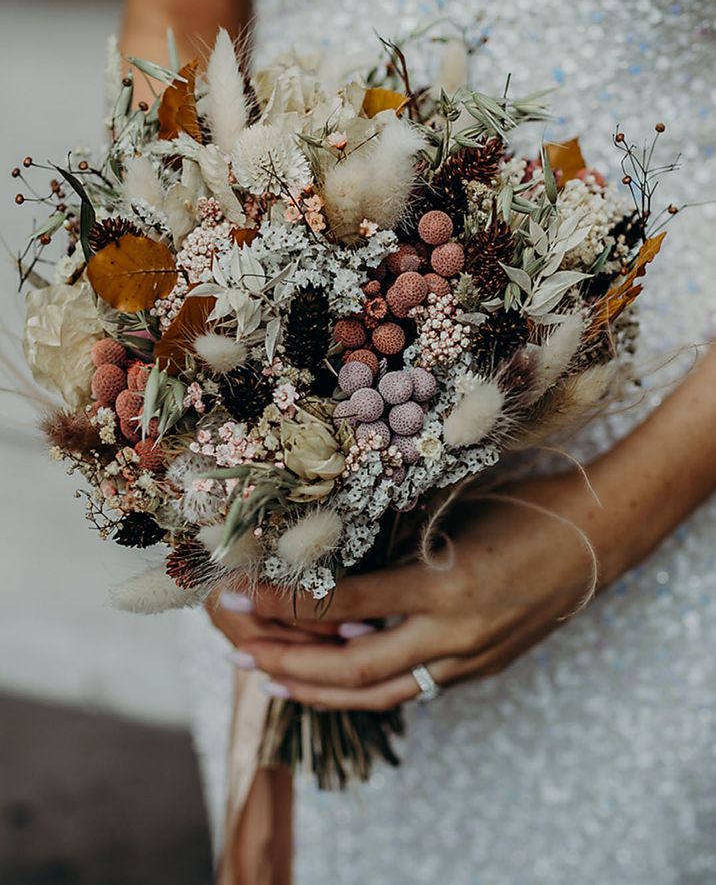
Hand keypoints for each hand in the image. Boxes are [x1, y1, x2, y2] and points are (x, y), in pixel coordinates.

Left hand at [209, 468, 609, 710]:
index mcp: (443, 585)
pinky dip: (365, 687)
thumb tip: (322, 550)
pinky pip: (411, 688)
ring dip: (319, 690)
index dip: (284, 605)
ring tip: (271, 680)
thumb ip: (393, 539)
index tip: (238, 596)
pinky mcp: (479, 668)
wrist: (594, 539)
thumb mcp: (450, 509)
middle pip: (352, 670)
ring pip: (380, 693)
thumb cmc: (520, 506)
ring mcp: (469, 659)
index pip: (343, 604)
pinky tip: (333, 677)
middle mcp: (454, 633)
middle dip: (287, 663)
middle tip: (239, 654)